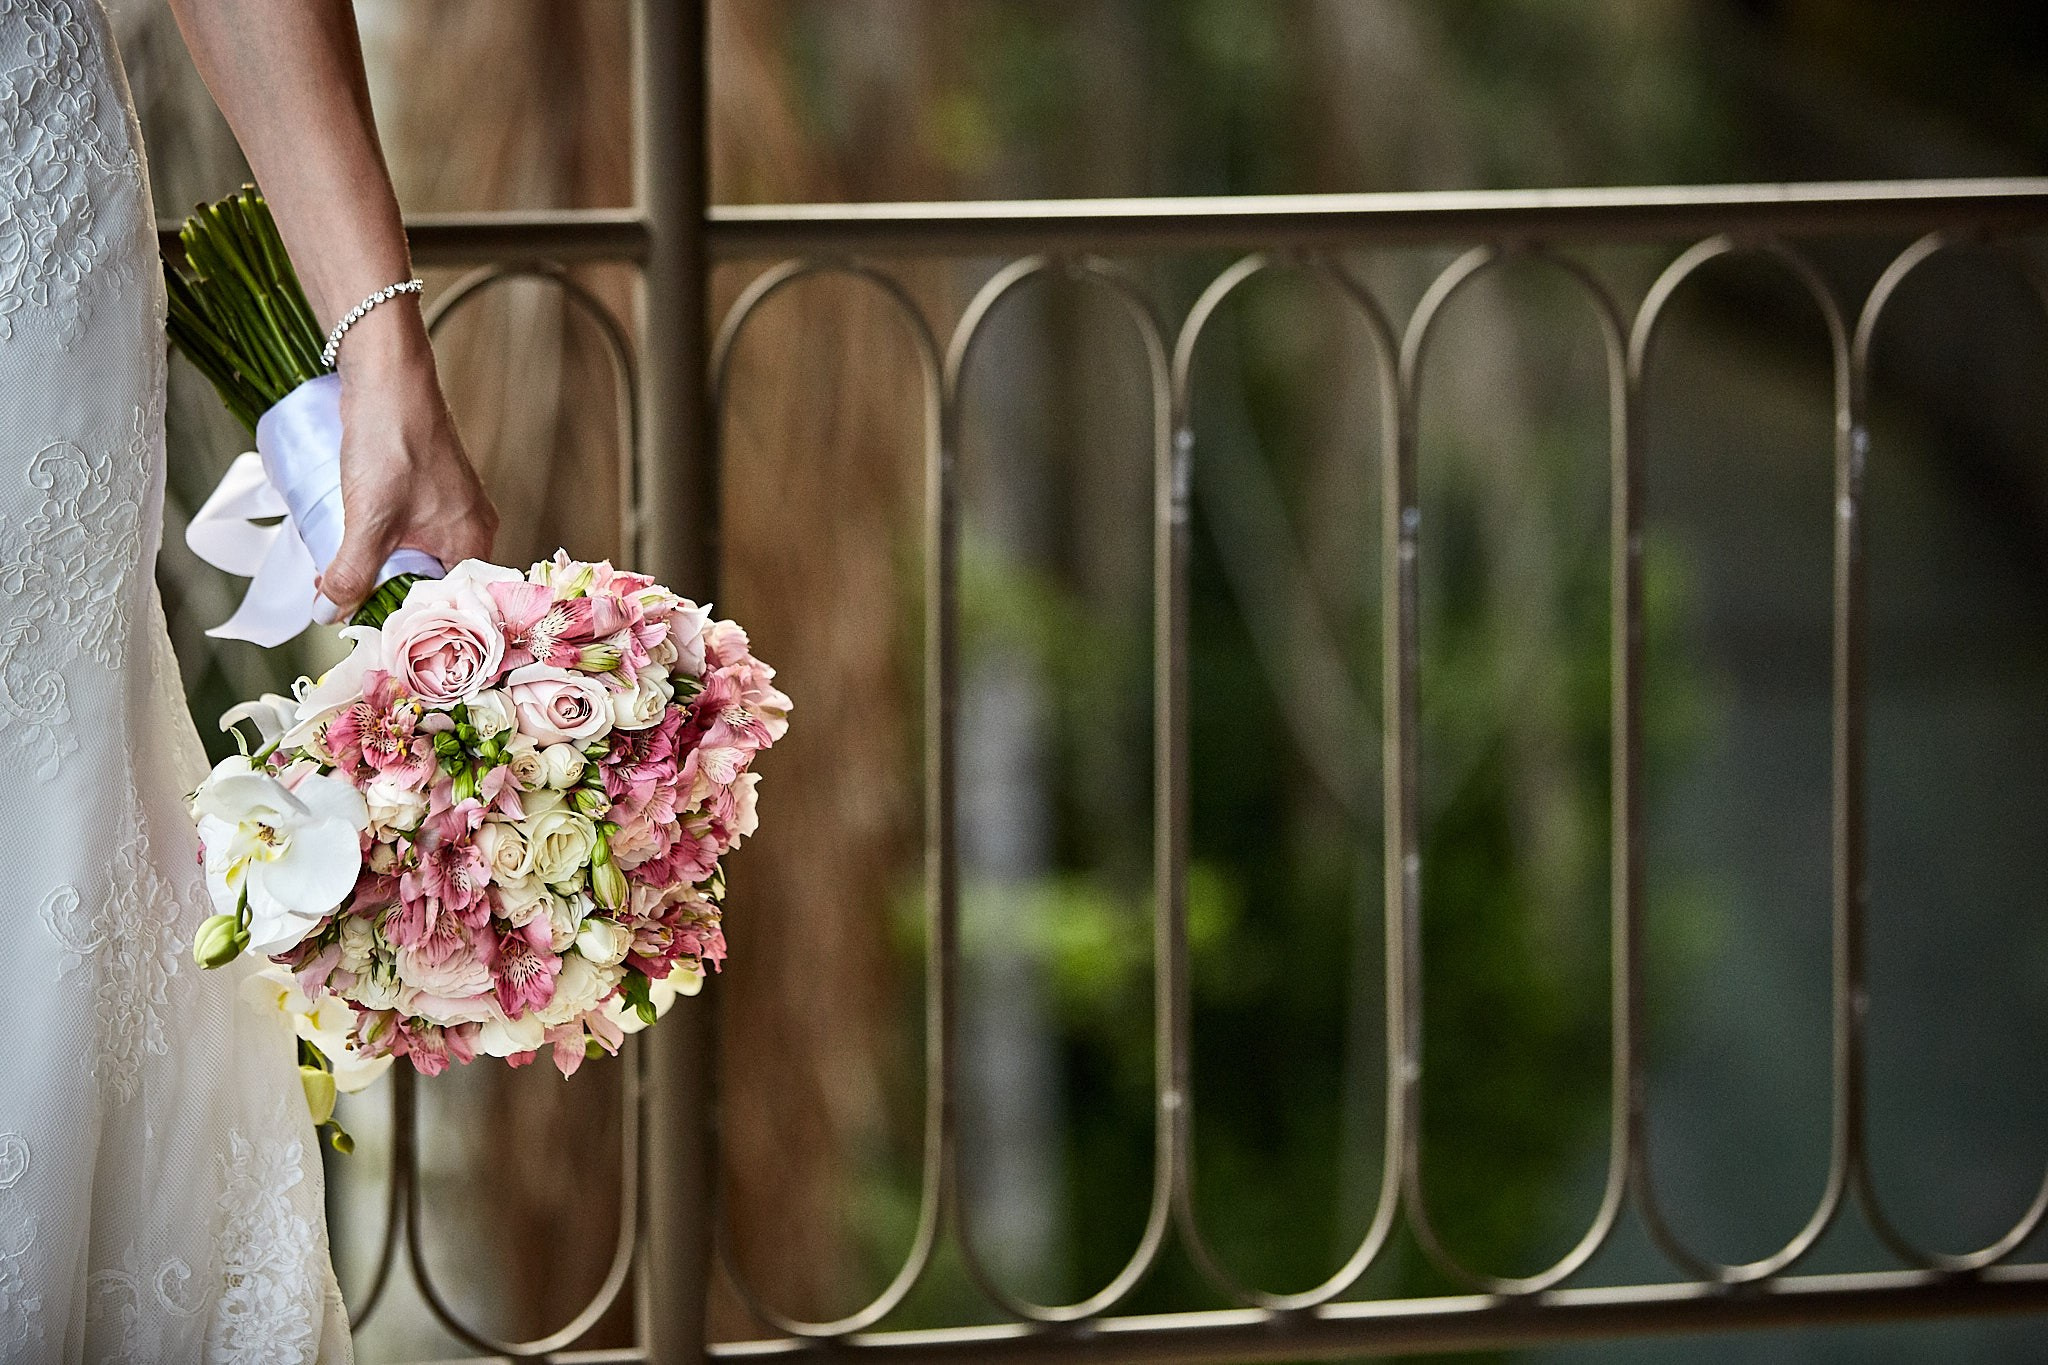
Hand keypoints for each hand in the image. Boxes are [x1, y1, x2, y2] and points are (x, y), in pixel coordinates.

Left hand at [314, 300, 497, 617]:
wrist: (387, 374)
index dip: (410, 623)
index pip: (451, 606)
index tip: (371, 634)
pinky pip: (409, 531)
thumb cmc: (392, 442)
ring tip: (343, 575)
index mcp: (472, 543)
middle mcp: (472, 528)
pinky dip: (382, 542)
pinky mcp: (430, 488)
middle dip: (389, 597)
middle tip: (346, 606)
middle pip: (431, 584)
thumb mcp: (367, 519)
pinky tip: (351, 540)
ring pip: (416, 556)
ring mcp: (452, 507)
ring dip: (381, 569)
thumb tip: (329, 614)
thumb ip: (351, 573)